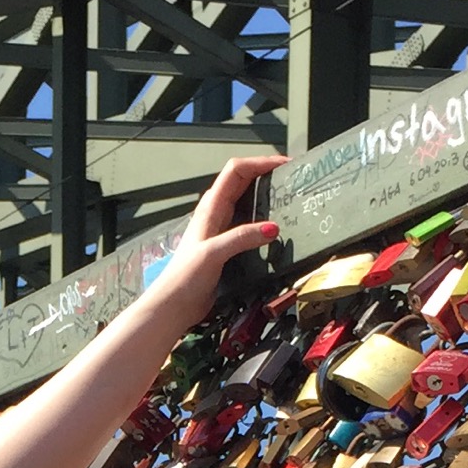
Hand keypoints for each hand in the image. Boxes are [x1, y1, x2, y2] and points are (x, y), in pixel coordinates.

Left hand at [150, 153, 286, 327]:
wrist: (174, 305)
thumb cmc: (185, 278)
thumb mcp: (213, 253)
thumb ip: (241, 238)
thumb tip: (273, 228)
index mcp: (211, 207)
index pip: (237, 170)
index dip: (261, 162)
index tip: (285, 164)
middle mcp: (217, 213)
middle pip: (245, 181)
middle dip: (268, 174)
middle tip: (293, 178)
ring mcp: (223, 229)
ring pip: (248, 202)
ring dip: (267, 197)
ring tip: (290, 199)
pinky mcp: (228, 246)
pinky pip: (250, 225)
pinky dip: (265, 221)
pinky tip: (279, 230)